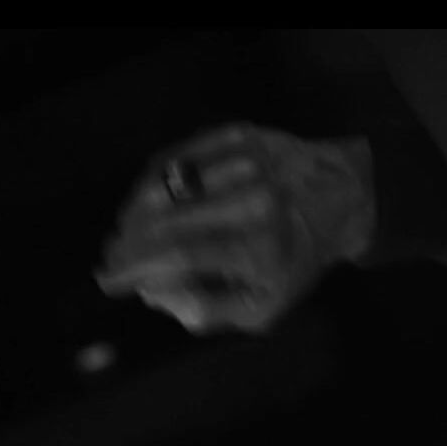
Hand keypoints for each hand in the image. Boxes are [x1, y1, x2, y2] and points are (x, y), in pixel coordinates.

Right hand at [96, 124, 374, 333]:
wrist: (338, 201)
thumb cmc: (292, 262)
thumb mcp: (259, 309)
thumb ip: (204, 309)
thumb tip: (152, 290)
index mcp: (261, 247)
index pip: (180, 255)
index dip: (135, 268)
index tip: (108, 280)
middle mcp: (254, 199)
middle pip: (165, 218)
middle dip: (127, 243)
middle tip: (109, 260)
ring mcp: (247, 162)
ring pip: (164, 184)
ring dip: (133, 212)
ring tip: (124, 236)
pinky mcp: (238, 135)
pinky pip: (175, 157)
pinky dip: (150, 182)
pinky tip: (143, 204)